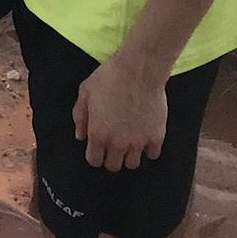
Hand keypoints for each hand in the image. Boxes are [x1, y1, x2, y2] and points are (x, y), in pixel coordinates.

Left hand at [73, 54, 167, 170]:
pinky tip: (144, 137)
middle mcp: (118, 143)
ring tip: (128, 142)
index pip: (94, 161)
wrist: (138, 71)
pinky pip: (152, 155)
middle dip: (111, 157)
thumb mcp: (85, 91)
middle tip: (112, 144)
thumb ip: (80, 116)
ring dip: (129, 156)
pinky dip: (148, 149)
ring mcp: (138, 142)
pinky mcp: (156, 137)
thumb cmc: (109, 78)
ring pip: (133, 164)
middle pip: (113, 166)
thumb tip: (80, 135)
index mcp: (98, 134)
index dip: (94, 155)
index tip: (97, 148)